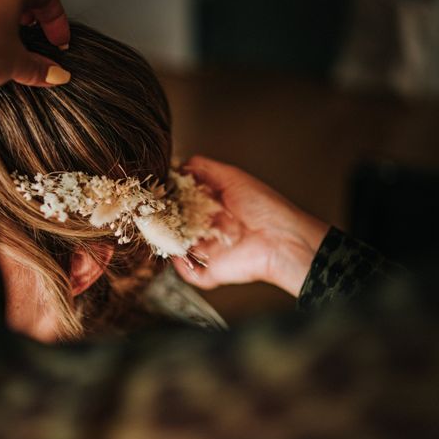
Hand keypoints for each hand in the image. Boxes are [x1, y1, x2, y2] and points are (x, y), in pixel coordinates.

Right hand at [173, 156, 328, 296]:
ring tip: (163, 229)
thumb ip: (204, 169)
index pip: (182, 203)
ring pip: (179, 249)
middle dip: (165, 219)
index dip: (170, 197)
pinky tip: (181, 252)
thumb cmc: (265, 207)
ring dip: (169, 241)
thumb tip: (180, 165)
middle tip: (156, 210)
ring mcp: (210, 252)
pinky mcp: (212, 272)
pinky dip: (182, 266)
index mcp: (213, 208)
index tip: (159, 190)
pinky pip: (189, 273)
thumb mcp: (233, 177)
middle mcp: (209, 229)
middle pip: (176, 226)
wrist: (282, 239)